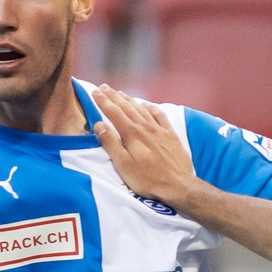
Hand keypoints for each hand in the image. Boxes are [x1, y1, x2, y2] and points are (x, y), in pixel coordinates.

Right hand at [91, 84, 198, 208]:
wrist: (177, 184)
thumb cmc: (147, 178)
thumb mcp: (123, 164)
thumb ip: (111, 143)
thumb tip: (99, 124)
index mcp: (132, 134)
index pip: (113, 112)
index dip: (103, 101)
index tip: (94, 91)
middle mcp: (145, 127)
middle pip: (126, 107)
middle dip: (114, 96)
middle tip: (104, 87)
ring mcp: (159, 129)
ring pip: (141, 108)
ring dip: (129, 99)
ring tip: (120, 93)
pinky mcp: (170, 134)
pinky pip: (159, 115)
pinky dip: (150, 107)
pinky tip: (146, 105)